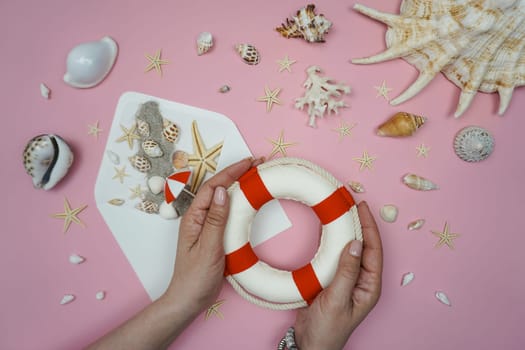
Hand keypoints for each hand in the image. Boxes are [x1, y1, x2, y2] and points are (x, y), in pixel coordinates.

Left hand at [162, 157, 262, 317]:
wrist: (188, 300)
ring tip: (255, 175)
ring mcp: (205, 226)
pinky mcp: (213, 235)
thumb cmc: (195, 277)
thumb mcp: (208, 248)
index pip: (212, 187)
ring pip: (222, 199)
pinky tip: (247, 200)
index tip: (249, 162)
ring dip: (238, 185)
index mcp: (193, 218)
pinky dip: (238, 202)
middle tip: (258, 163)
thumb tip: (221, 191)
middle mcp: (198, 218)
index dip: (231, 172)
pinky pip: (225, 212)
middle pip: (217, 188)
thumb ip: (215, 220)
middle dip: (236, 173)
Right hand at [294, 201, 382, 349]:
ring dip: (348, 231)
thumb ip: (346, 272)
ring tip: (344, 212)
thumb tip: (355, 243)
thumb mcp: (337, 299)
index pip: (374, 250)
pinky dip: (333, 242)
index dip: (370, 227)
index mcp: (369, 286)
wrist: (310, 345)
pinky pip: (337, 256)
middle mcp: (362, 281)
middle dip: (361, 224)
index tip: (362, 208)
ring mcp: (348, 280)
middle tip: (353, 203)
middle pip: (365, 246)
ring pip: (351, 249)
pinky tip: (329, 232)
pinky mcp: (333, 280)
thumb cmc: (328, 330)